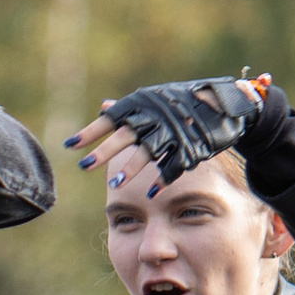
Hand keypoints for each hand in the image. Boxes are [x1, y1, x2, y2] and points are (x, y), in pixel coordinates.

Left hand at [66, 78, 270, 196]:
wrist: (224, 104)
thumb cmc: (182, 102)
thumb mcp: (154, 101)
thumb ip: (129, 110)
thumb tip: (103, 107)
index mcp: (142, 106)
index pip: (111, 120)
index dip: (91, 132)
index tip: (70, 146)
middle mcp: (155, 117)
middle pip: (126, 135)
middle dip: (105, 151)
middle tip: (84, 166)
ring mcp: (174, 132)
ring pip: (149, 151)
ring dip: (131, 168)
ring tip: (114, 185)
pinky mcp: (192, 146)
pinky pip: (174, 165)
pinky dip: (163, 179)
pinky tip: (152, 193)